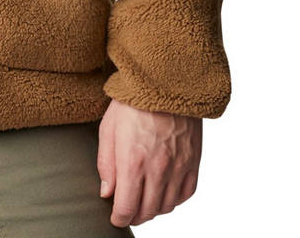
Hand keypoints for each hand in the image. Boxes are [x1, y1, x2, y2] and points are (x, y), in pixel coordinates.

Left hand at [96, 98, 201, 227]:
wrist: (166, 82)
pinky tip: (164, 192)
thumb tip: (106, 192)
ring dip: (154, 210)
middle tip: (127, 211)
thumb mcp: (108, 128)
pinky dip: (174, 200)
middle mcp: (158, 169)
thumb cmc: (133, 101)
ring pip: (167, 207)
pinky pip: (186, 194)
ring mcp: (178, 167)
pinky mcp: (193, 162)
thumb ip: (106, 164)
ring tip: (144, 202)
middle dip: (134, 216)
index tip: (115, 218)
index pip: (126, 207)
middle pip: (147, 211)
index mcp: (133, 162)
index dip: (119, 218)